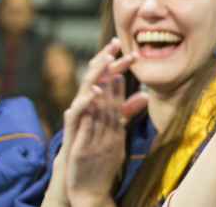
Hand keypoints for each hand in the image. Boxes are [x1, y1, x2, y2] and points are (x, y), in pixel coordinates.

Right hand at [49, 39, 138, 196]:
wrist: (78, 171)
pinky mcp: (71, 127)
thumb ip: (127, 109)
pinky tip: (92, 92)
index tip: (133, 53)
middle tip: (115, 44)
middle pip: (96, 76)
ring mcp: (77, 114)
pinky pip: (76, 112)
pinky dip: (84, 102)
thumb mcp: (114, 124)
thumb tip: (145, 96)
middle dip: (105, 60)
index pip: (108, 77)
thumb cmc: (94, 144)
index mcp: (96, 101)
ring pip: (84, 89)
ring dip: (94, 74)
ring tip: (105, 60)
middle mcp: (85, 103)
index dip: (119, 64)